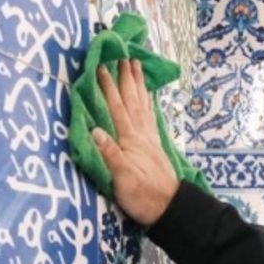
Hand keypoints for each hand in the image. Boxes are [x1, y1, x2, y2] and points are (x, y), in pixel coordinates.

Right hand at [92, 58, 179, 224]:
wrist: (168, 207)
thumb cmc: (142, 196)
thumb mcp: (122, 179)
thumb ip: (110, 154)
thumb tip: (95, 130)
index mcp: (130, 139)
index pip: (117, 107)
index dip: (109, 87)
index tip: (102, 66)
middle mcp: (140, 134)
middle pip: (132, 100)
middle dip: (127, 77)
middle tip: (124, 55)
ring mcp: (149, 138)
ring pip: (142, 104)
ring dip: (138, 84)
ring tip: (136, 66)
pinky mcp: (154, 145)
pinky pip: (150, 115)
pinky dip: (147, 101)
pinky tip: (147, 96)